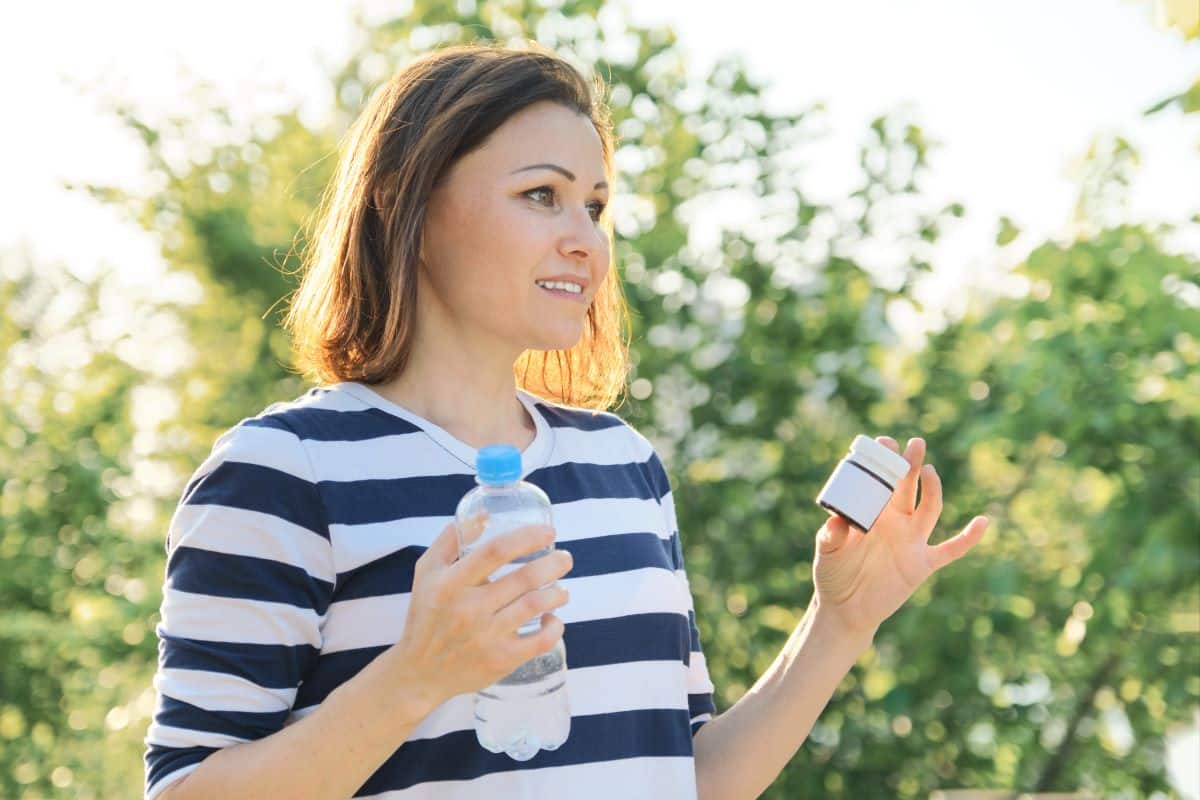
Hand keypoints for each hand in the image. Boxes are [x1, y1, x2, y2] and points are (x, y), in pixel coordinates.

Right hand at [389, 514, 573, 711]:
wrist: (419, 672)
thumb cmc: (426, 615)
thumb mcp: (427, 572)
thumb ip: (451, 539)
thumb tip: (485, 515)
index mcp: (450, 583)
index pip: (495, 551)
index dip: (527, 538)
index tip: (548, 532)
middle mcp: (469, 609)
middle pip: (524, 578)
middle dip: (554, 564)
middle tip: (565, 559)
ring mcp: (486, 636)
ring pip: (535, 606)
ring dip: (558, 593)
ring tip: (562, 590)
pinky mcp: (500, 660)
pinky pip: (540, 641)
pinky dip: (555, 627)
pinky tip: (553, 619)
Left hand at [812, 436, 989, 636]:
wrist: (845, 609)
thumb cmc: (832, 575)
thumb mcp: (827, 553)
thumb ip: (830, 536)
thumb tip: (838, 521)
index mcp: (871, 512)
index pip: (881, 481)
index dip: (885, 462)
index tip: (886, 442)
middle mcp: (894, 521)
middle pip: (907, 487)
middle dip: (911, 465)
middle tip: (914, 444)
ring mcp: (911, 541)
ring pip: (928, 508)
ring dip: (932, 489)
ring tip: (929, 470)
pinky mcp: (922, 564)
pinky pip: (951, 549)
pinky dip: (968, 538)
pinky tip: (983, 522)